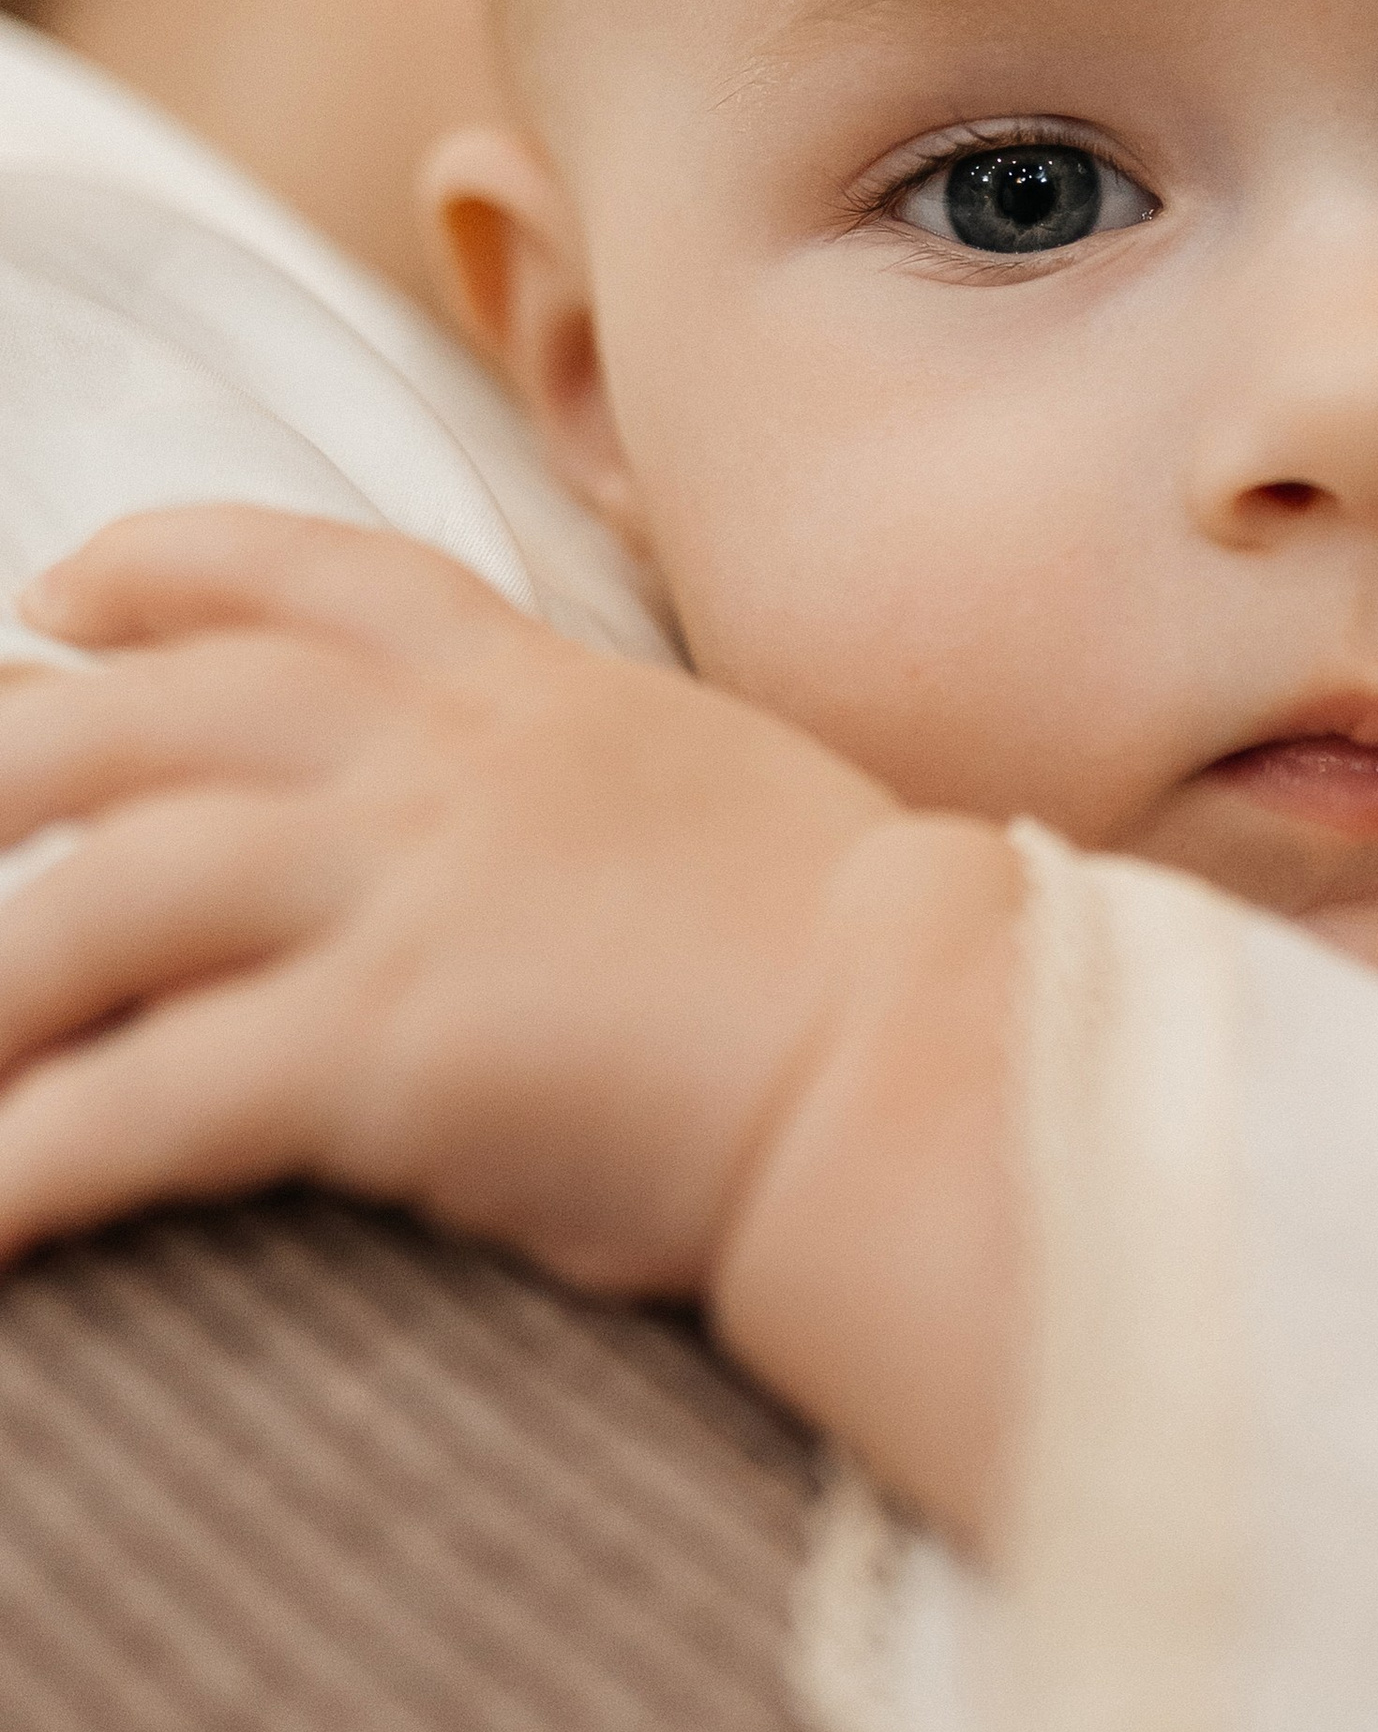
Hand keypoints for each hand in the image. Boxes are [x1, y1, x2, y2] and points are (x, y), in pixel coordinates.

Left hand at [0, 505, 910, 1296]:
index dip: (161, 570)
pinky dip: (35, 1161)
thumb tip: (530, 832)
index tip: (57, 592)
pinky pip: (152, 1097)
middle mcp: (442, 759)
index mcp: (528, 684)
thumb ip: (586, 779)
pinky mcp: (393, 1042)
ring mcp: (410, 887)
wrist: (934, 1052)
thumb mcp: (712, 794)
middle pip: (141, 717)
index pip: (308, 571)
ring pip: (104, 893)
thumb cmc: (863, 963)